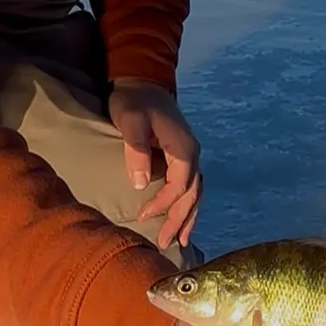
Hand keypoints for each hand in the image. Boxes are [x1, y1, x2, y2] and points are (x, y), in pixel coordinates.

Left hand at [108, 77, 201, 249]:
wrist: (142, 81)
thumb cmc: (134, 100)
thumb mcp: (131, 121)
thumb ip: (136, 149)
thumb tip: (141, 183)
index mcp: (184, 148)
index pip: (179, 185)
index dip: (163, 204)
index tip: (142, 216)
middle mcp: (192, 153)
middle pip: (192, 194)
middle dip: (179, 220)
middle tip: (165, 244)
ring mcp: (188, 155)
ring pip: (194, 193)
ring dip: (187, 217)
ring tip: (178, 241)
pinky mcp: (180, 156)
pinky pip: (189, 187)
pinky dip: (186, 206)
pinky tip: (180, 220)